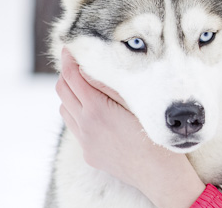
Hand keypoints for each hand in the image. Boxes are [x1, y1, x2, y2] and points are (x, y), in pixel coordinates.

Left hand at [56, 48, 204, 207]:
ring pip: (65, 110)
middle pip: (63, 91)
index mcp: (96, 109)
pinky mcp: (89, 154)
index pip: (72, 77)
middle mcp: (85, 126)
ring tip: (86, 85)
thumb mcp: (136, 102)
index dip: (69, 59)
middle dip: (67, 74)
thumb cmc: (155, 134)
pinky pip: (75, 128)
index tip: (71, 47)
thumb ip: (109, 85)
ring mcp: (85, 142)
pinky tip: (97, 112)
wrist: (159, 174)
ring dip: (71, 94)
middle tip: (77, 62)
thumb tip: (88, 67)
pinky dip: (78, 114)